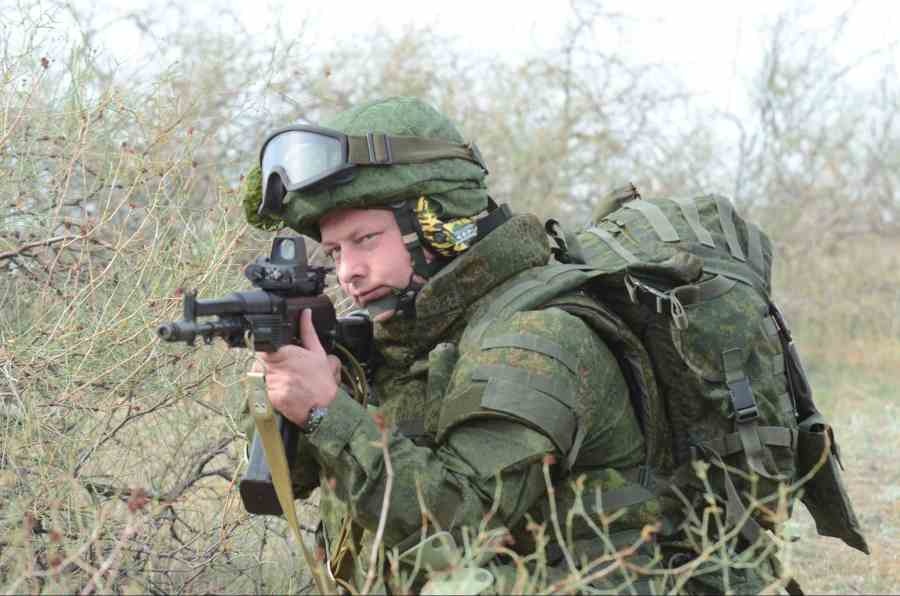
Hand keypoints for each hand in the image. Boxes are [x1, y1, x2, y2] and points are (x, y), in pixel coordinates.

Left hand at [257, 309, 340, 425]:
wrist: (323, 410)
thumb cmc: (321, 382)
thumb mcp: (318, 353)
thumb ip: (307, 332)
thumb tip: (305, 313)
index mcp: (286, 352)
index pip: (263, 345)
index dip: (267, 350)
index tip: (274, 354)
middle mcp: (276, 366)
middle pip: (258, 360)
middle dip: (266, 364)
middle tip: (282, 372)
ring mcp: (271, 382)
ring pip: (257, 375)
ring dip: (265, 378)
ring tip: (283, 384)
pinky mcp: (268, 397)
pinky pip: (260, 390)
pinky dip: (267, 392)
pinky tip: (281, 393)